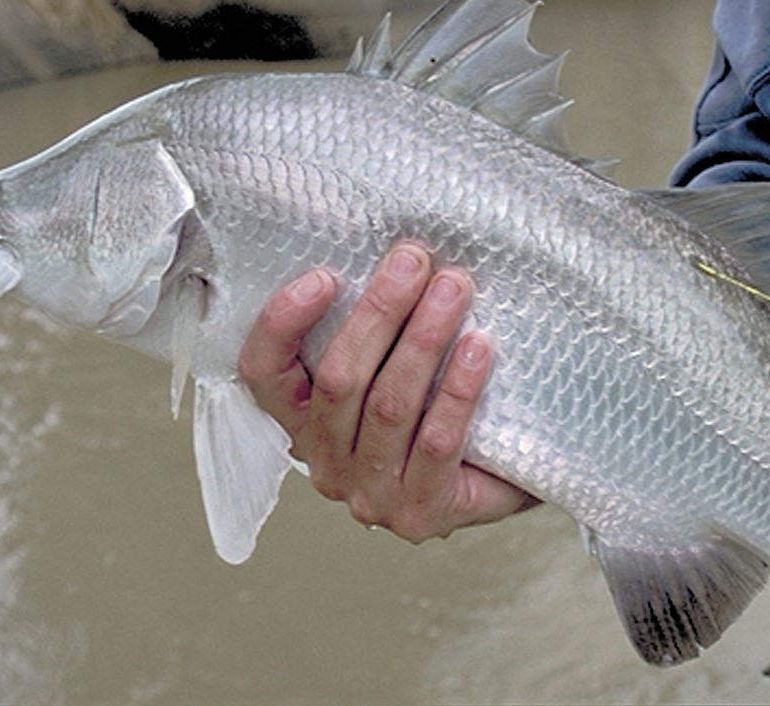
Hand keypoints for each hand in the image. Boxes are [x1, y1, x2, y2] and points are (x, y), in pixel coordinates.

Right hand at [238, 242, 536, 541]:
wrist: (506, 479)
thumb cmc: (440, 413)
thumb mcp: (391, 367)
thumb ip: (375, 331)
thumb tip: (392, 255)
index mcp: (303, 422)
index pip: (263, 373)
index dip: (283, 323)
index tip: (324, 276)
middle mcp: (327, 462)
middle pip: (339, 379)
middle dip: (379, 312)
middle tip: (413, 262)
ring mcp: (371, 495)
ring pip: (389, 404)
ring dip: (423, 339)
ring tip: (453, 290)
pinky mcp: (420, 513)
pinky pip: (437, 440)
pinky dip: (458, 389)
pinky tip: (478, 348)